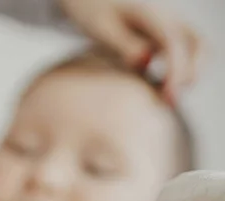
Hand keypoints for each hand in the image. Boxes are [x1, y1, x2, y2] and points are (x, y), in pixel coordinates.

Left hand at [60, 0, 202, 101]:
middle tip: (168, 100)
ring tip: (166, 98)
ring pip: (195, 49)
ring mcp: (168, 25)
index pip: (173, 43)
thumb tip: (144, 63)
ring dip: (188, 72)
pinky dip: (179, 70)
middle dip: (189, 73)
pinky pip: (182, 52)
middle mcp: (166, 17)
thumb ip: (123, 44)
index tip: (168, 95)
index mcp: (151, 14)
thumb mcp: (101, 27)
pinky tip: (160, 89)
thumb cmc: (92, 10)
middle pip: (197, 44)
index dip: (175, 71)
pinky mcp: (163, 35)